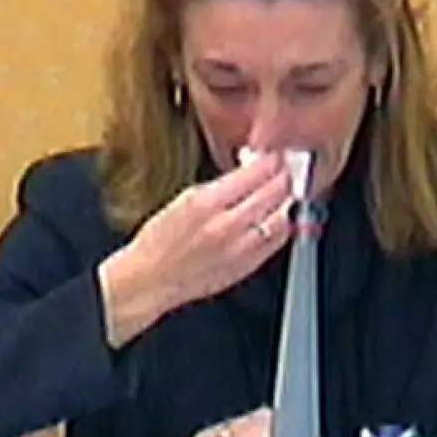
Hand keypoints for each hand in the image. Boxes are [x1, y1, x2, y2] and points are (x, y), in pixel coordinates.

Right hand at [99, 154, 292, 345]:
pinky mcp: (245, 267)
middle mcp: (226, 226)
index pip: (254, 173)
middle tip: (285, 169)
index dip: (270, 160)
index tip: (274, 156)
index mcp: (206, 204)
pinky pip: (276, 242)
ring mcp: (239, 249)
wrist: (150, 280)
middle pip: (273, 193)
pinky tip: (280, 219)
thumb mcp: (183, 200)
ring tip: (284, 192)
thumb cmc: (159, 242)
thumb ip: (218, 186)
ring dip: (286, 201)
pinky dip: (282, 227)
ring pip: (281, 217)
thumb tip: (245, 173)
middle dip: (283, 177)